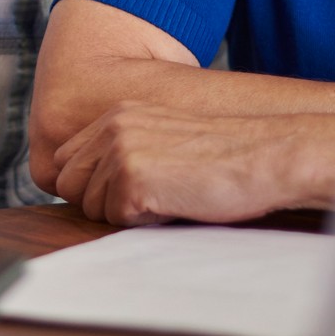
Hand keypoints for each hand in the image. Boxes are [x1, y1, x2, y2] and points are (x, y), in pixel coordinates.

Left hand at [46, 103, 334, 225]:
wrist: (268, 155)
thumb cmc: (225, 157)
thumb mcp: (163, 140)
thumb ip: (124, 152)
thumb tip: (88, 188)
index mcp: (117, 115)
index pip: (66, 161)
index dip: (90, 186)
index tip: (124, 193)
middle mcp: (112, 127)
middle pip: (68, 184)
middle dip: (101, 202)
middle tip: (149, 199)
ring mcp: (119, 150)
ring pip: (92, 207)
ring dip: (128, 213)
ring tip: (171, 195)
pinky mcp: (131, 177)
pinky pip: (117, 218)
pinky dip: (146, 220)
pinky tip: (177, 202)